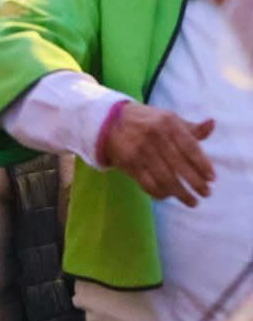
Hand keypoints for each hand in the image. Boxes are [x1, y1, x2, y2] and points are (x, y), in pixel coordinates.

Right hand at [100, 102, 214, 206]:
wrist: (109, 122)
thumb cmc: (147, 122)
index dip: (202, 164)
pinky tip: (168, 196)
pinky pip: (148, 183)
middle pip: (179, 165)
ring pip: (165, 178)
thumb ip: (191, 127)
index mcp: (168, 123)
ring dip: (180, 193)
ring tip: (192, 201)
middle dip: (195, 183)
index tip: (212, 179)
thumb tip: (212, 124)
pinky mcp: (128, 163)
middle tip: (206, 194)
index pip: (190, 147)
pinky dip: (160, 193)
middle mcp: (154, 136)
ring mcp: (140, 150)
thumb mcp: (169, 119)